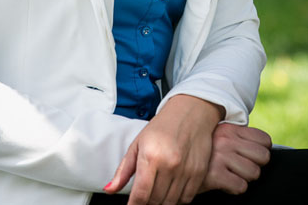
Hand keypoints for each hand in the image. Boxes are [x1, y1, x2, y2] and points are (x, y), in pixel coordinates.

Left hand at [104, 95, 223, 204]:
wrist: (190, 112)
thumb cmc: (162, 126)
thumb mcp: (138, 144)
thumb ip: (123, 170)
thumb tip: (109, 189)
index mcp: (151, 156)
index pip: (141, 194)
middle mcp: (169, 164)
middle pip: (155, 201)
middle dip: (146, 204)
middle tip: (143, 197)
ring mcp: (186, 170)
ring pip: (170, 202)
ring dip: (160, 203)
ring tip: (155, 193)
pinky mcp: (198, 174)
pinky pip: (186, 199)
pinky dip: (176, 200)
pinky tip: (170, 191)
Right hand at [199, 123, 271, 195]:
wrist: (176, 161)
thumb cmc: (201, 149)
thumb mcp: (218, 135)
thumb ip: (236, 137)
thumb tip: (263, 146)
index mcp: (229, 129)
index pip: (264, 140)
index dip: (261, 150)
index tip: (252, 155)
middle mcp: (227, 140)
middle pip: (263, 157)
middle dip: (255, 165)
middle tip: (242, 166)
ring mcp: (221, 156)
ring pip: (254, 172)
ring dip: (244, 177)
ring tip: (231, 174)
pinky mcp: (215, 174)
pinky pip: (241, 186)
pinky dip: (235, 188)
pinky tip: (224, 182)